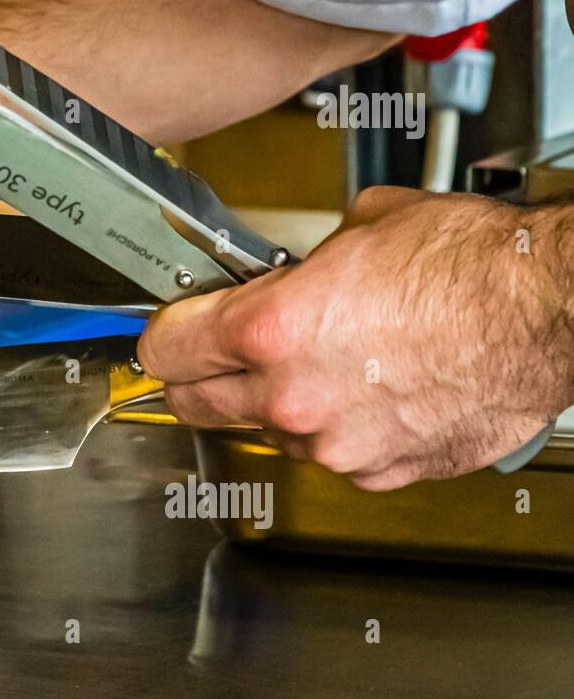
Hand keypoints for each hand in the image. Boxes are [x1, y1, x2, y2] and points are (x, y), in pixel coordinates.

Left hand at [138, 187, 573, 489]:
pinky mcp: (381, 470)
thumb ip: (298, 268)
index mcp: (272, 330)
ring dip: (273, 402)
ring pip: (267, 430)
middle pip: (196, 404)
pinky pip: (331, 453)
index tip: (168, 333)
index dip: (163, 336)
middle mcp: (293, 397)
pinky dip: (335, 428)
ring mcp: (336, 444)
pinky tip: (368, 390)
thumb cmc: (473, 266)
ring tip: (320, 361)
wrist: (552, 311)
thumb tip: (283, 278)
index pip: (165, 351)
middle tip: (211, 356)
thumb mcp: (360, 228)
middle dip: (196, 377)